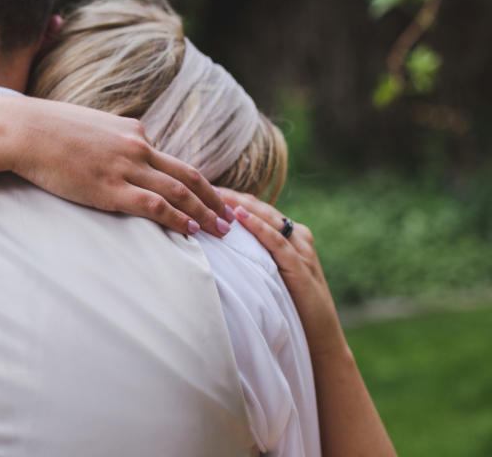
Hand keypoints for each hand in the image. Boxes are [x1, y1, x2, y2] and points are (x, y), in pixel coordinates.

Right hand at [0, 97, 233, 236]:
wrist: (24, 130)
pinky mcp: (110, 188)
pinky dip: (177, 217)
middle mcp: (137, 147)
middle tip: (231, 216)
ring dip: (205, 212)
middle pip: (188, 175)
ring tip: (221, 230)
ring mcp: (125, 167)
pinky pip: (154, 206)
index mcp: (132, 131)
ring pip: (178, 192)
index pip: (169, 160)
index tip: (208, 197)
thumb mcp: (88, 127)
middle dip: (213, 198)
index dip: (194, 182)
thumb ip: (108, 142)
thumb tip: (111, 155)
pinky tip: (191, 229)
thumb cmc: (46, 128)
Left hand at [218, 187, 347, 356]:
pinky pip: (277, 242)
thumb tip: (216, 248)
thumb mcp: (268, 275)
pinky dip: (258, 227)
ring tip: (216, 194)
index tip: (204, 189)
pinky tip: (239, 216)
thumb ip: (252, 258)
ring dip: (241, 205)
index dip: (232, 197)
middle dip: (232, 196)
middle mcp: (298, 237)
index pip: (257, 209)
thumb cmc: (289, 307)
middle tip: (203, 184)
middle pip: (261, 208)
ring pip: (269, 218)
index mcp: (291, 236)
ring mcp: (302, 250)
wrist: (320, 339)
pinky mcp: (301, 267)